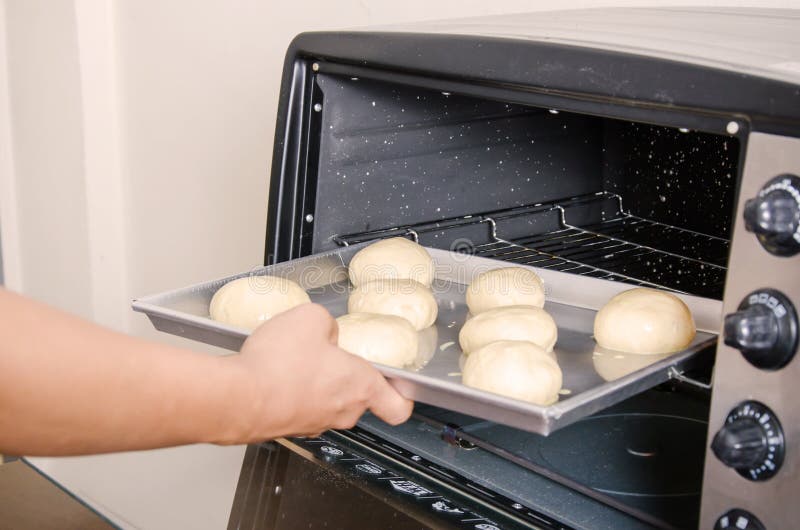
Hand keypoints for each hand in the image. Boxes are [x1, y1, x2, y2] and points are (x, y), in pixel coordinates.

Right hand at [232, 303, 412, 439]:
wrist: (237, 398)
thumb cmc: (278, 366)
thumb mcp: (310, 318)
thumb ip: (327, 323)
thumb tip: (324, 331)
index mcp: (361, 386)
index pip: (399, 406)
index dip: (401, 394)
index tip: (397, 382)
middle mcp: (342, 412)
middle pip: (358, 397)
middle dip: (345, 374)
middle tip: (329, 354)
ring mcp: (315, 423)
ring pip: (326, 401)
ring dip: (316, 382)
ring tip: (294, 358)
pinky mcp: (288, 426)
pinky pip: (298, 405)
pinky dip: (291, 390)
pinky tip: (275, 371)